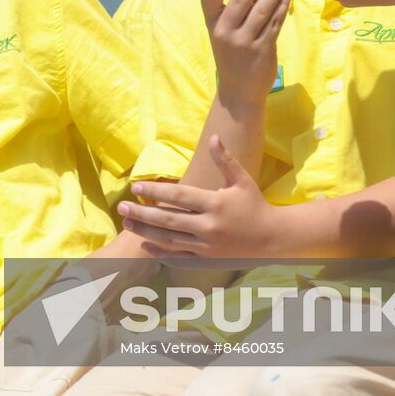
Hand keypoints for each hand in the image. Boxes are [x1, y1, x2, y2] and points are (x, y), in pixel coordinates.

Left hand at [119, 136, 283, 257]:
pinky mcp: (207, 258)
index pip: (178, 196)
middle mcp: (209, 226)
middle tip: (122, 207)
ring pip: (169, 240)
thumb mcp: (242, 180)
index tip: (136, 187)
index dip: (155, 191)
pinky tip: (144, 245)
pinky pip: (179, 256)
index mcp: (216, 204)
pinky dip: (160, 252)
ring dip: (146, 232)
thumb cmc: (255, 205)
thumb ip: (225, 159)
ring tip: (127, 224)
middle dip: (142, 214)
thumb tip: (213, 137)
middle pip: (168, 220)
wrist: (273, 238)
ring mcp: (207, 245)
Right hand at [200, 0, 290, 105]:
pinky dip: (283, 3)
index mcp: (212, 24)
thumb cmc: (231, 55)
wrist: (239, 91)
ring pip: (263, 8)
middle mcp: (225, 32)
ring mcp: (245, 41)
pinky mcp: (264, 48)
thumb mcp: (224, 32)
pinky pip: (276, 20)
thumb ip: (234, 8)